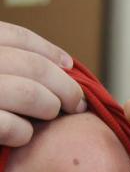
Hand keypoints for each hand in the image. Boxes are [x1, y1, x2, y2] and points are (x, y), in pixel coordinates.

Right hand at [0, 21, 85, 146]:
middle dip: (64, 85)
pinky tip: (21, 135)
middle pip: (32, 66)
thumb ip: (10, 65)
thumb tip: (63, 64)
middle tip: (76, 102)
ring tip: (51, 115)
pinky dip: (24, 132)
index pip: (13, 36)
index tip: (68, 64)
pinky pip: (12, 126)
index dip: (47, 50)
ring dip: (50, 106)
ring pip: (28, 93)